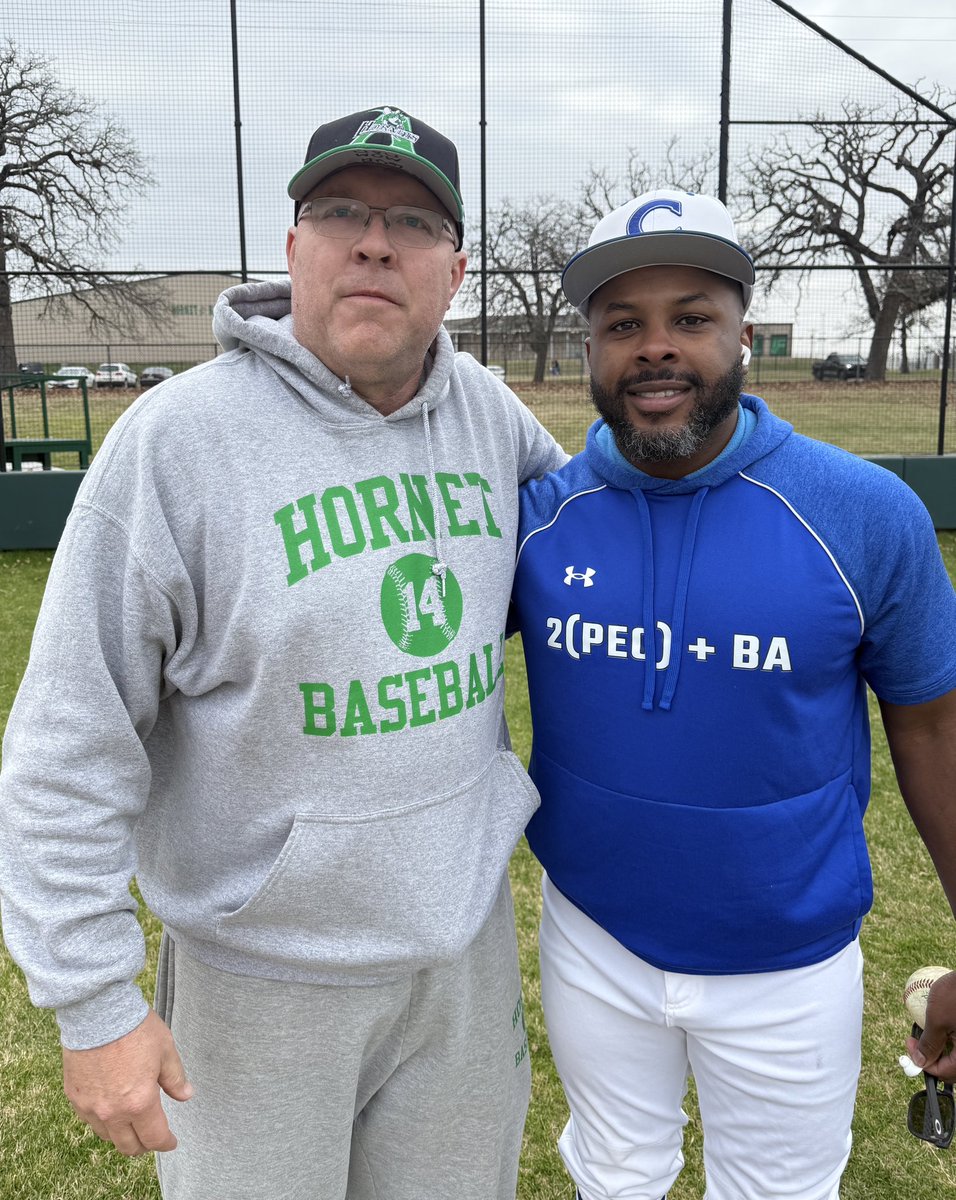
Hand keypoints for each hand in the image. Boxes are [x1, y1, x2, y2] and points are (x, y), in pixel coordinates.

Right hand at [62, 1009, 192, 1155]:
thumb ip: (175, 1078)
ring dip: (122, 1135)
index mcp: (139, 1103)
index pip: (154, 1138)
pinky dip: (102, 1121)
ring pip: (107, 1136)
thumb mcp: (165, 1050)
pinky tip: (111, 1110)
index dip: (165, 1143)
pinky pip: (89, 1120)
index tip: (171, 1141)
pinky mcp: (74, 1096)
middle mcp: (112, 1112)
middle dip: (144, 1145)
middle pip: (128, 1146)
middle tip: (152, 1136)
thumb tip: (186, 1096)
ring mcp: (90, 1106)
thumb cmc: (134, 1028)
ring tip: (132, 1124)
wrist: (98, 1012)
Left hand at [907, 970, 955, 1082]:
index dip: (922, 1062)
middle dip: (931, 1056)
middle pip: (952, 1067)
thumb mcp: (938, 1019)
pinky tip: (941, 1023)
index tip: (909, 1044)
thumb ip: (929, 1044)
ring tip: (928, 1029)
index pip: (944, 1072)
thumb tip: (919, 1062)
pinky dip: (950, 1039)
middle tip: (916, 1039)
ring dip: (941, 1048)